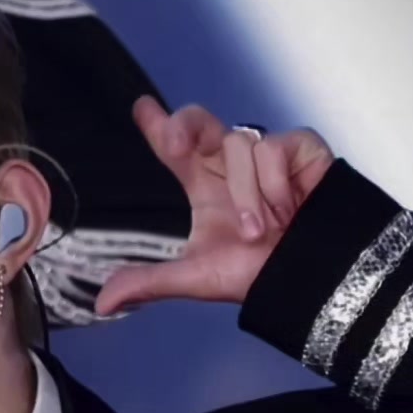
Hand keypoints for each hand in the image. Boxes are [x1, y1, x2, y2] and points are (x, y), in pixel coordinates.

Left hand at [95, 96, 334, 314]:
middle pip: (200, 123)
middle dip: (185, 125)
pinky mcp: (300, 149)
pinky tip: (289, 208)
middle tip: (176, 147)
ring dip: (246, 196)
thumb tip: (103, 304)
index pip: (174, 149)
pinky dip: (274, 185)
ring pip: (239, 145)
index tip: (141, 108)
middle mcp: (229, 165)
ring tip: (260, 230)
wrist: (310, 279)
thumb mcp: (196, 277)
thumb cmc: (257, 274)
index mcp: (203, 186)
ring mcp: (264, 155)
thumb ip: (149, 282)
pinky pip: (275, 149)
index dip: (157, 125)